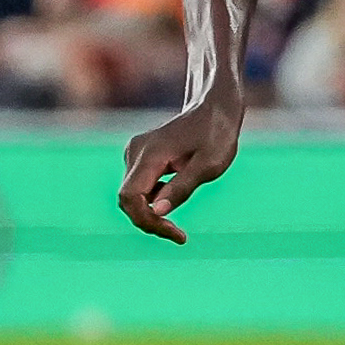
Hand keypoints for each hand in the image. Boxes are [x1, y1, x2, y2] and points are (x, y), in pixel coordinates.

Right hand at [117, 94, 243, 244]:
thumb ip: (182, 187)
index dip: (146, 220)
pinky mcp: (142, 158)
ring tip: (179, 226)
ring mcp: (136, 154)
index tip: (175, 233)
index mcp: (150, 154)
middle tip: (179, 236)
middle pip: (128, 199)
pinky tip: (177, 200)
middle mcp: (135, 153)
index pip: (130, 197)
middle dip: (150, 222)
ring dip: (152, 214)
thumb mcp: (209, 165)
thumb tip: (158, 212)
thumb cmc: (216, 135)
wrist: (215, 109)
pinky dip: (155, 202)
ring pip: (134, 196)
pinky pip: (141, 188)